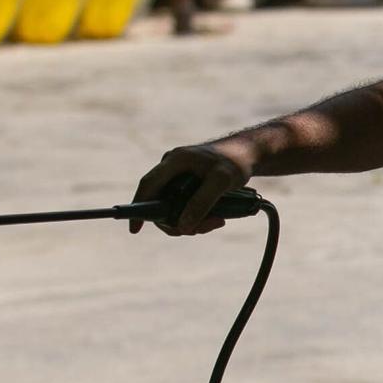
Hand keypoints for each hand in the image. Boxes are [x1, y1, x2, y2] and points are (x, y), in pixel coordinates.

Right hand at [130, 139, 254, 235]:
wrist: (247, 153)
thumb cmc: (234, 162)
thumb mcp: (221, 182)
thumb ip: (201, 202)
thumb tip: (182, 226)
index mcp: (174, 161)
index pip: (148, 185)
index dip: (138, 207)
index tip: (135, 229)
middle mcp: (171, 168)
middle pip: (159, 202)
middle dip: (176, 221)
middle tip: (199, 230)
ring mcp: (177, 176)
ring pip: (171, 207)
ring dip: (190, 221)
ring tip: (215, 222)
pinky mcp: (185, 184)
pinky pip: (181, 205)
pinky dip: (194, 215)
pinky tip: (214, 217)